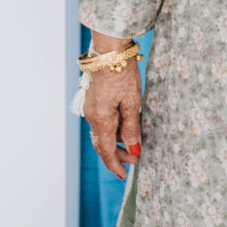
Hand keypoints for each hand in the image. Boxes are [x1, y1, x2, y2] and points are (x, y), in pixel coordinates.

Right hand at [84, 53, 141, 180]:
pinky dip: (112, 130)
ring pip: (102, 134)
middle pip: (103, 145)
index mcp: (101, 120)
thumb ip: (132, 127)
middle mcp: (92, 117)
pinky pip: (101, 123)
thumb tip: (133, 149)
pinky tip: (124, 128)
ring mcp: (91, 109)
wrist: (110, 51)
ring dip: (116, 142)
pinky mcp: (93, 101)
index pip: (107, 151)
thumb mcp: (132, 102)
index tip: (123, 174)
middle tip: (135, 159)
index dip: (115, 164)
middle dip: (118, 155)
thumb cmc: (122, 74)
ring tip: (133, 144)